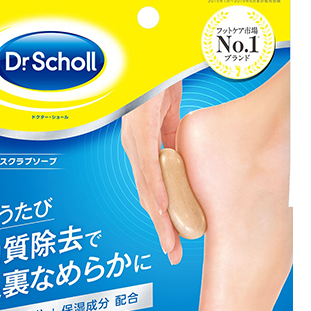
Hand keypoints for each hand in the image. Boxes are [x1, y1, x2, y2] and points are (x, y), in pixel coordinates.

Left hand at [121, 81, 182, 264]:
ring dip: (160, 216)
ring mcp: (134, 138)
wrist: (152, 57)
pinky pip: (148, 160)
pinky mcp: (139, 125)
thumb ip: (170, 141)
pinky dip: (157, 185)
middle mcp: (134, 148)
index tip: (173, 241)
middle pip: (149, 195)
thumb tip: (176, 159)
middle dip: (162, 227)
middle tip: (173, 254)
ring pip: (148, 185)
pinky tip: (163, 206)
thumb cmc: (159, 85)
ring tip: (171, 242)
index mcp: (142, 150)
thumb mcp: (169, 119)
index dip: (163, 218)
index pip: (153, 191)